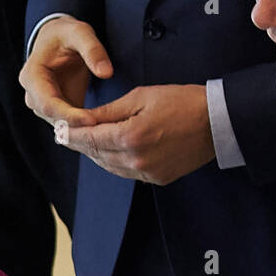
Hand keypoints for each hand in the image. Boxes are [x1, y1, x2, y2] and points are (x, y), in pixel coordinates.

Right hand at [19, 16, 113, 128]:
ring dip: (81, 131)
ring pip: (60, 125)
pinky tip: (102, 132)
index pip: (48, 104)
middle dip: (77, 127)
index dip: (70, 115)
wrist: (58, 39)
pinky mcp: (55, 110)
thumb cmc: (66, 34)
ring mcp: (42, 105)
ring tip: (105, 135)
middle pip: (53, 119)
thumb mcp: (80, 33)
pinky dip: (83, 128)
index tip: (92, 121)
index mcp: (32, 76)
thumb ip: (93, 50)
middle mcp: (33, 95)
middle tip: (104, 134)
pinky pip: (68, 124)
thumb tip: (106, 73)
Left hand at [64, 84, 214, 184]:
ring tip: (86, 143)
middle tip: (66, 136)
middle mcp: (135, 160)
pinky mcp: (157, 179)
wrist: (217, 122)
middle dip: (81, 144)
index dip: (71, 135)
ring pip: (110, 166)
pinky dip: (114, 163)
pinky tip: (110, 152)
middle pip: (97, 154)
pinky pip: (127, 172)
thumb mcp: (142, 97)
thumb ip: (110, 111)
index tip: (58, 130)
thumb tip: (84, 119)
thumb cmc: (182, 101)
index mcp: (130, 137)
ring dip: (96, 155)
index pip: (90, 138)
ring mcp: (147, 172)